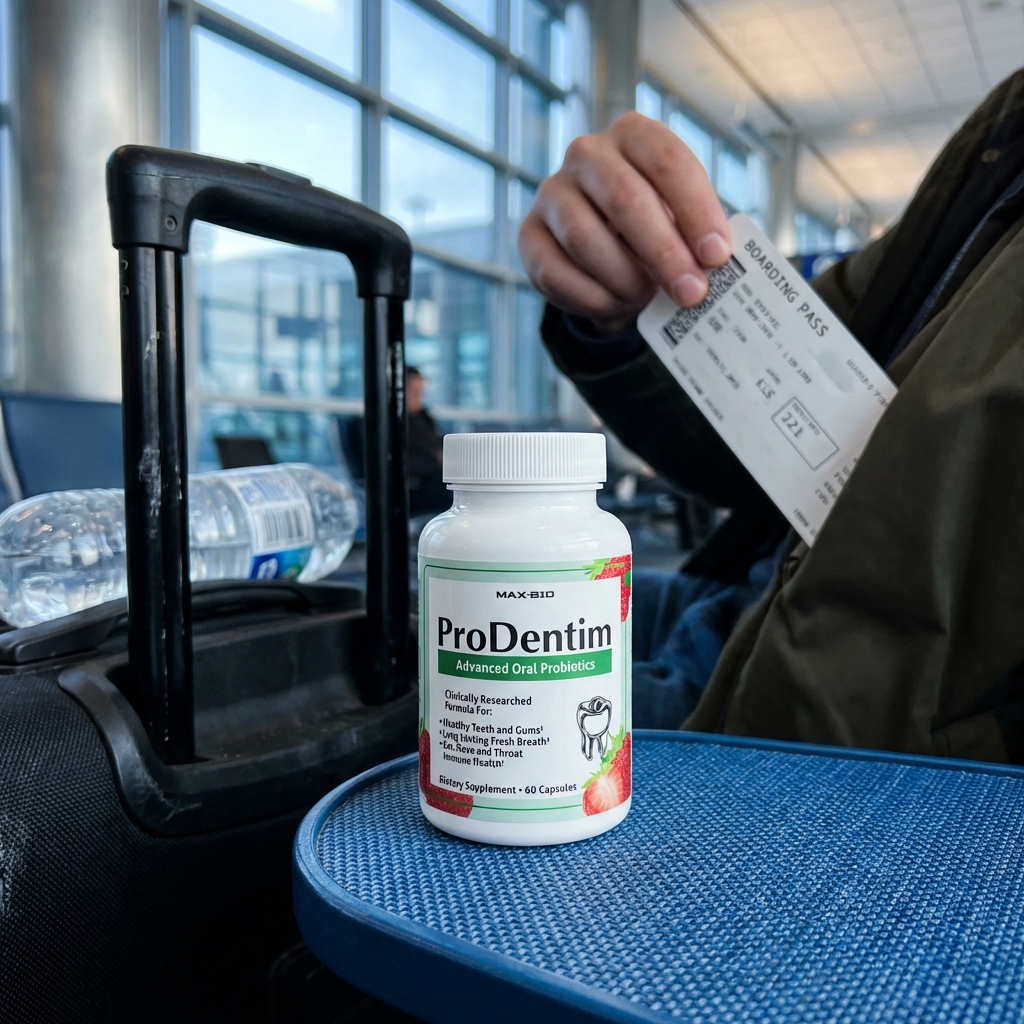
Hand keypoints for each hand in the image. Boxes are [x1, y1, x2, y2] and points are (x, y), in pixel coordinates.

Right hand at [518, 112, 730, 334]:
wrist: (603, 246)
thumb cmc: (654, 226)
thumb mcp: (682, 219)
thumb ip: (696, 234)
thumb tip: (713, 265)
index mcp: (633, 135)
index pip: (668, 162)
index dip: (696, 211)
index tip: (717, 256)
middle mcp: (586, 154)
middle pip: (625, 199)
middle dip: (664, 253)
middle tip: (691, 292)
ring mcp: (552, 193)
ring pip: (585, 238)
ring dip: (624, 279)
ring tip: (648, 299)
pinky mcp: (530, 235)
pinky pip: (556, 272)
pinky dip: (592, 297)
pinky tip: (616, 305)